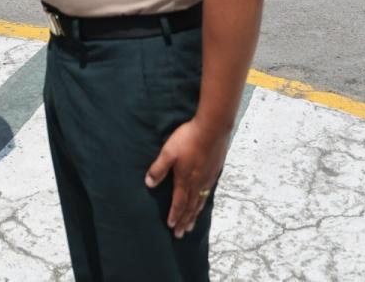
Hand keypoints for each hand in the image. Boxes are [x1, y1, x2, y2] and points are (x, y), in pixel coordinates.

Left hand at [144, 119, 229, 238]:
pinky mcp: (215, 171)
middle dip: (184, 221)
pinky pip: (208, 193)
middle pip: (190, 207)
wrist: (213, 129)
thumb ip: (158, 169)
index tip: (171, 227)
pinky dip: (204, 203)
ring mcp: (208, 178)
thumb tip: (149, 184)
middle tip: (181, 234)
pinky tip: (203, 202)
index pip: (179, 203)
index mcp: (185, 180)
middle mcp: (198, 183)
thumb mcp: (168, 152)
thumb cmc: (188, 139)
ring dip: (194, 215)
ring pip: (200, 202)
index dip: (175, 216)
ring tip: (192, 225)